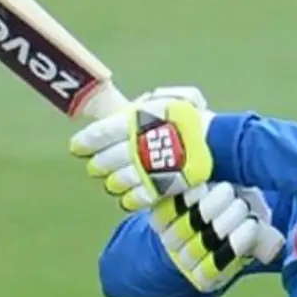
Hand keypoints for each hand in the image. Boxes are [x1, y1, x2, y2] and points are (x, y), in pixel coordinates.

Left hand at [70, 89, 216, 211]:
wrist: (219, 143)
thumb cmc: (196, 119)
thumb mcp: (175, 98)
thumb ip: (153, 101)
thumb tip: (137, 104)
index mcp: (135, 121)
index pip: (99, 133)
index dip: (84, 141)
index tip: (76, 146)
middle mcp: (134, 145)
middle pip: (103, 160)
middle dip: (97, 163)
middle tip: (95, 164)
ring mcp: (145, 169)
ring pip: (116, 181)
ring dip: (111, 181)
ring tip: (112, 180)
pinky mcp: (157, 188)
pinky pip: (134, 198)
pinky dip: (128, 199)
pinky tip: (126, 197)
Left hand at [151, 182, 284, 291]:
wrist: (206, 203)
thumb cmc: (238, 220)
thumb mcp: (255, 233)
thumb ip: (263, 239)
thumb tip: (276, 245)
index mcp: (209, 275)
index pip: (213, 271)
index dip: (236, 244)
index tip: (252, 223)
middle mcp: (186, 262)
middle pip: (202, 245)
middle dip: (227, 219)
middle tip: (242, 203)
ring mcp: (169, 240)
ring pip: (185, 227)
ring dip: (208, 206)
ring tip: (226, 190)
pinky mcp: (157, 215)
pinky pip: (167, 209)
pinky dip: (186, 196)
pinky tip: (203, 185)